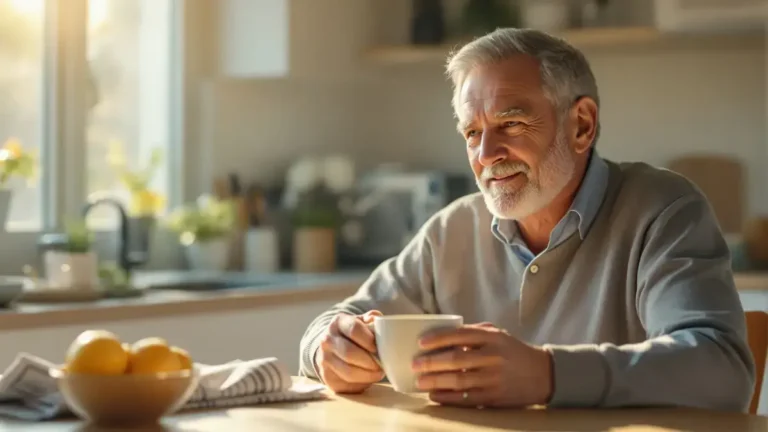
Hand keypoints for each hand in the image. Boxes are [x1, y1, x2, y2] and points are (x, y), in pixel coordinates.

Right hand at [315, 310, 384, 393]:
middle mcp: (327, 340)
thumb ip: (372, 319)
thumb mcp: (362, 321)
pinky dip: (361, 384)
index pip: (354, 330)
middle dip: (370, 362)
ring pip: (348, 372)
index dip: (369, 340)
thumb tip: (377, 321)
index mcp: (338, 322)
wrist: (333, 346)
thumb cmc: (354, 334)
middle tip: (381, 366)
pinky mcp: (327, 377)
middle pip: (350, 353)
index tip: (378, 348)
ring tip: (378, 373)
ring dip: (367, 375)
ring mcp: (324, 359)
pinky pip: (346, 384)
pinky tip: (367, 378)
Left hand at [412, 323, 552, 407]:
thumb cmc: (514, 352)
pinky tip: (435, 396)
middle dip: (431, 363)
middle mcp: (493, 356)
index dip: (438, 339)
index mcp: (492, 338)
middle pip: (456, 359)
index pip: (460, 335)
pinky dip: (448, 398)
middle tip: (415, 365)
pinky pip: (467, 398)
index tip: (421, 343)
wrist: (544, 375)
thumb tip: (444, 335)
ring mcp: (494, 378)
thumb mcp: (499, 335)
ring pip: (459, 380)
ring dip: (435, 382)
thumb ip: (474, 333)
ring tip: (420, 382)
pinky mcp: (495, 397)